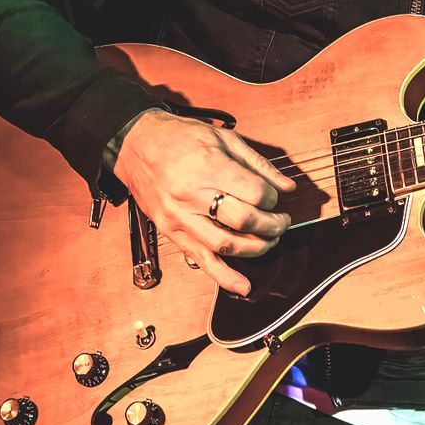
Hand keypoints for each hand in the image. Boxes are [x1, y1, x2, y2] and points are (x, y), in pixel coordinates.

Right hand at [114, 108, 296, 295]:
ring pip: (226, 244)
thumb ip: (258, 164)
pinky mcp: (172, 232)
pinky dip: (224, 277)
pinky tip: (243, 286)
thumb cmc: (181, 138)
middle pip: (244, 220)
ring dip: (256, 248)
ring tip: (270, 241)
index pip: (255, 193)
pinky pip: (201, 261)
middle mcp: (192, 195)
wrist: (136, 146)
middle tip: (282, 221)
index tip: (275, 196)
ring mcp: (180, 217)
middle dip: (272, 225)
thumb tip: (288, 186)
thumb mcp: (224, 138)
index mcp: (208, 166)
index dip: (273, 198)